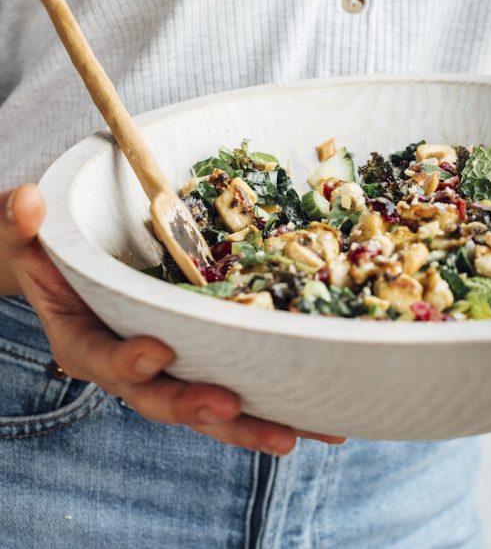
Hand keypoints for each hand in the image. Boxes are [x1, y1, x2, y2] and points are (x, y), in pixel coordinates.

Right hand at [2, 183, 345, 454]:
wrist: (68, 259)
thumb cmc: (47, 242)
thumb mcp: (23, 227)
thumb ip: (19, 220)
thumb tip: (26, 203)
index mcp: (83, 337)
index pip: (100, 358)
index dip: (126, 361)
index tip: (155, 352)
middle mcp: (127, 361)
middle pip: (160, 395)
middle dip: (196, 404)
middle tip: (231, 405)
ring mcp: (168, 364)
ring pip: (206, 403)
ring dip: (249, 422)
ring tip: (295, 431)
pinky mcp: (201, 356)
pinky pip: (235, 382)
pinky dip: (273, 402)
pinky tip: (317, 416)